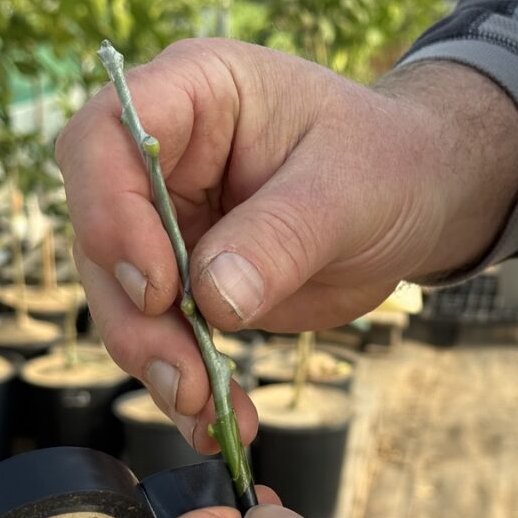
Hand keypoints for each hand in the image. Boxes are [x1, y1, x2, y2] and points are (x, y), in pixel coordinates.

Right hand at [56, 40, 517, 451]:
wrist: (417, 201)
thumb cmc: (388, 163)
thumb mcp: (348, 190)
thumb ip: (281, 238)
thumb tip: (214, 301)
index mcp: (194, 95)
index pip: (105, 140)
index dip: (110, 216)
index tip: (158, 288)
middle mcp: (165, 160)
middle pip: (101, 236)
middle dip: (136, 319)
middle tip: (184, 378)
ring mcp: (170, 224)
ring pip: (123, 300)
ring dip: (157, 363)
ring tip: (206, 412)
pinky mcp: (189, 283)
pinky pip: (167, 337)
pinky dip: (188, 384)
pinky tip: (217, 421)